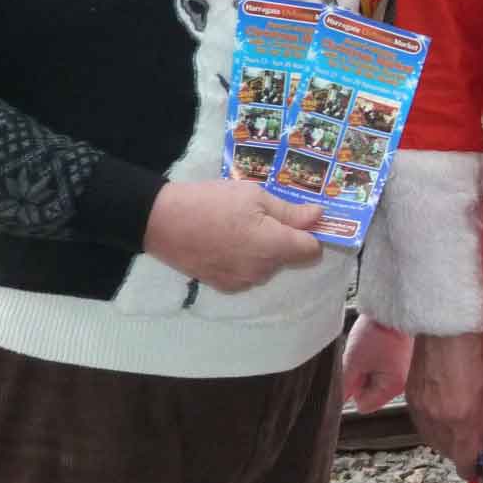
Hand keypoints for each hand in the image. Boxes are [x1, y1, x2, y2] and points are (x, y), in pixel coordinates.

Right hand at [142, 180, 323, 292]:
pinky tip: (226, 243)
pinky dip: (244, 261)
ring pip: (268, 267)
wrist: (163, 222)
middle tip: (260, 215)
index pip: (312, 251)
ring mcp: (243, 282)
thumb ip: (289, 211)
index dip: (311, 234)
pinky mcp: (224, 286)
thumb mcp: (254, 196)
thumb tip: (319, 217)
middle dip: (283, 239)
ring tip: (238, 227)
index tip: (301, 219)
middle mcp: (263, 271)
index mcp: (274, 247)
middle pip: (289, 258)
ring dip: (263, 251)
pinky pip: (248, 274)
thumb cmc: (212, 202)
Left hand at [343, 315, 414, 413]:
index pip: (364, 406)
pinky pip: (381, 370)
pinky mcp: (401, 363)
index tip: (354, 373)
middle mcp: (402, 384)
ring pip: (374, 382)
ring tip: (369, 351)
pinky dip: (374, 362)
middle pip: (370, 394)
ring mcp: (403, 373)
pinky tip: (375, 348)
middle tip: (362, 359)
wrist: (392, 308)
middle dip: (361, 380)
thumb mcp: (353, 360)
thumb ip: (344, 385)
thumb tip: (337, 400)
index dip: (353, 391)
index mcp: (393, 387)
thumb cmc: (377, 330)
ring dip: (367, 370)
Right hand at [406, 331, 482, 476]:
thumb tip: (481, 441)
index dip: (472, 469)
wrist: (446, 329)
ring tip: (456, 420)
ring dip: (445, 436)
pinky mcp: (410, 399)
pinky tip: (442, 407)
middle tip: (470, 436)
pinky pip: (422, 422)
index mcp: (463, 423)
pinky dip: (432, 421)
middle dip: (459, 449)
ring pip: (433, 439)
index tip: (477, 468)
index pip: (464, 463)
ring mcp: (422, 412)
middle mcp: (439, 423)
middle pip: (448, 453)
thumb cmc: (476, 354)